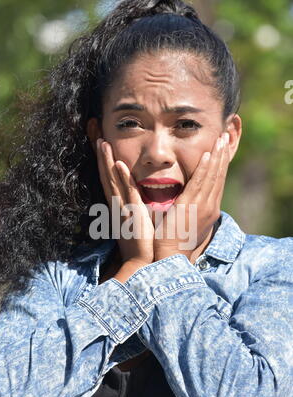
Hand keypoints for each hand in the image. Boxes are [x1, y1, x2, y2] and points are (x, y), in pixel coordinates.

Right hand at [96, 139, 153, 264]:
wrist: (140, 264)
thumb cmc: (141, 244)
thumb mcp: (136, 221)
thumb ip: (135, 207)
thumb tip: (137, 197)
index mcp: (119, 205)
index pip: (109, 177)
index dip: (104, 159)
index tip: (101, 141)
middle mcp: (117, 204)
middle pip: (106, 174)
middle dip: (100, 153)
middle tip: (95, 132)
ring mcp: (123, 208)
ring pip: (112, 180)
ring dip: (106, 161)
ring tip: (102, 141)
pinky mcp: (132, 214)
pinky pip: (127, 193)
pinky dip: (121, 179)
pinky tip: (118, 164)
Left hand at [154, 132, 229, 262]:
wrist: (170, 258)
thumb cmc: (174, 243)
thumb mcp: (186, 223)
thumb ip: (188, 210)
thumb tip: (184, 201)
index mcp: (208, 210)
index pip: (216, 182)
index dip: (220, 165)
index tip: (221, 150)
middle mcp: (209, 207)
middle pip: (218, 176)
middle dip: (222, 156)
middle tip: (226, 137)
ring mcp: (201, 207)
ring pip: (212, 177)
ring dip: (217, 157)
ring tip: (221, 139)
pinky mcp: (190, 208)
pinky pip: (199, 184)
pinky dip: (205, 169)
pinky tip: (208, 156)